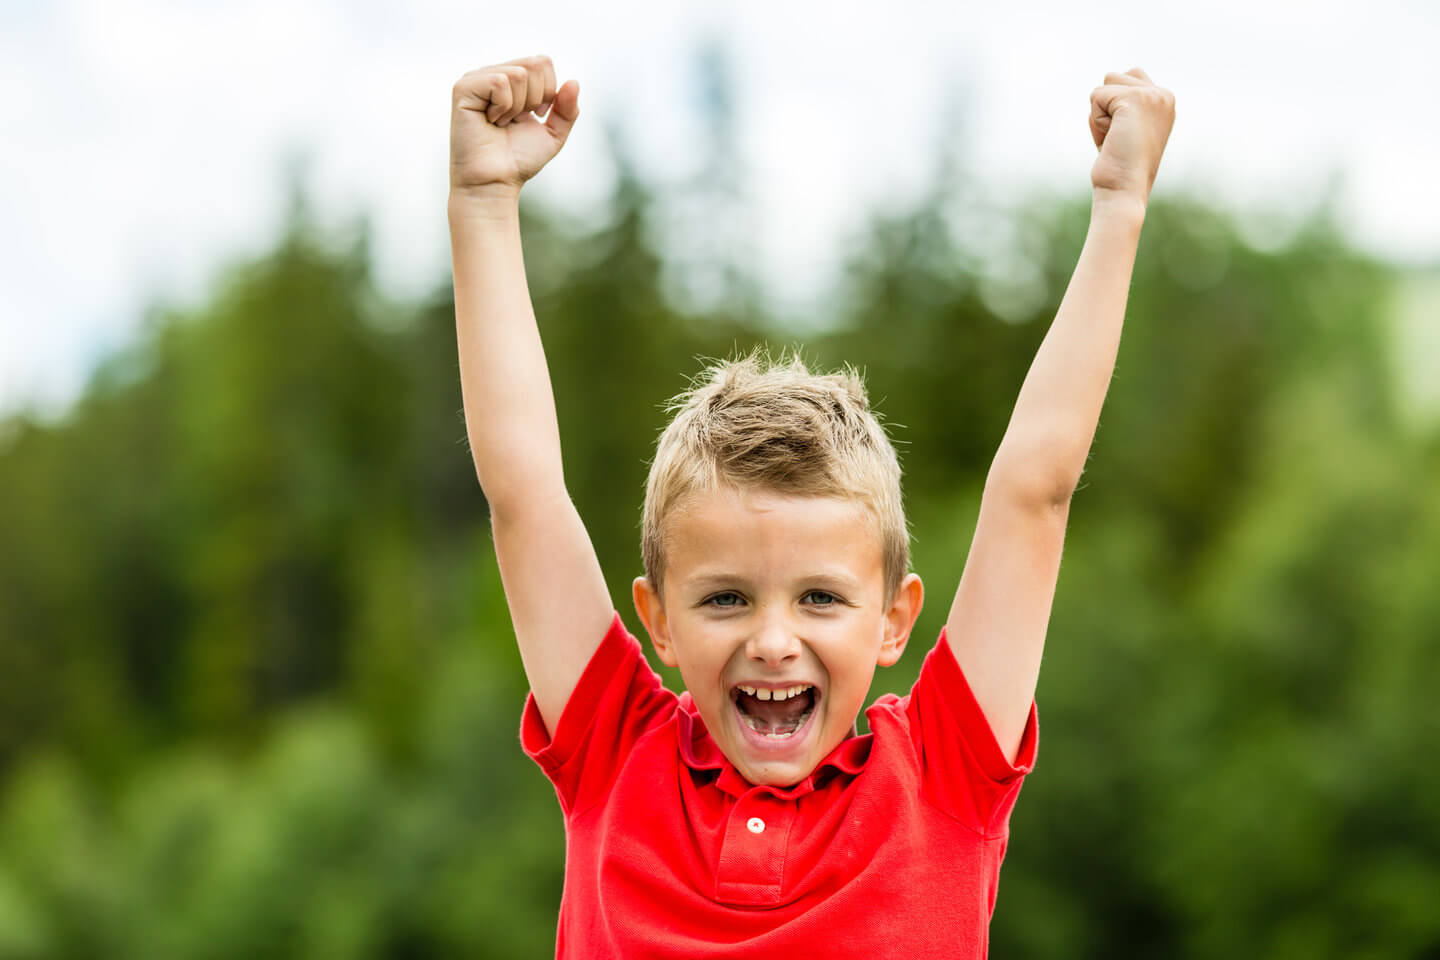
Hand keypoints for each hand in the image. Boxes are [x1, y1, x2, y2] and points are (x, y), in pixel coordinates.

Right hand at [450, 55, 579, 200]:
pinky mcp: (463, 88)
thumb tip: (574, 81)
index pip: (542, 62)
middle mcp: (493, 75)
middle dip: (535, 98)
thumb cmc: (518, 161)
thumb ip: (568, 109)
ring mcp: (476, 79)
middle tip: (515, 120)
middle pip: (534, 63)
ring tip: (500, 123)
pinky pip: (499, 82)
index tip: (533, 116)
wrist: (494, 182)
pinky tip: (490, 121)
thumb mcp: (553, 134)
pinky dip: (503, 107)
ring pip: (518, 74)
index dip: (548, 91)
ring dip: (517, 107)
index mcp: (512, 81)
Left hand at [1088, 68, 1174, 204]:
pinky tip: (1111, 139)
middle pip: (1114, 78)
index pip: (1128, 78)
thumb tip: (1105, 84)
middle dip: (1105, 108)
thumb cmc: (1119, 168)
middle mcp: (1164, 95)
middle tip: (1118, 138)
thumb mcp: (1125, 131)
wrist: (1124, 191)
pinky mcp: (1135, 99)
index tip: (1124, 137)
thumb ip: (1122, 106)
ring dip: (1100, 114)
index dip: (1113, 109)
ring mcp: (1152, 95)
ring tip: (1115, 138)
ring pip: (1104, 85)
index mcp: (1165, 102)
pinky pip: (1096, 97)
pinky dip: (1096, 122)